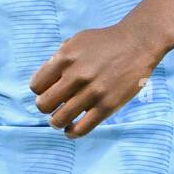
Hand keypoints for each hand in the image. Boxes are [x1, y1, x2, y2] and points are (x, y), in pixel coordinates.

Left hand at [29, 21, 159, 138]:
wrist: (137, 43)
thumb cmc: (104, 42)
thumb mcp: (76, 41)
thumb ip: (58, 59)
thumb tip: (44, 81)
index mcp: (65, 58)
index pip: (36, 86)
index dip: (40, 91)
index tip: (48, 91)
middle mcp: (76, 75)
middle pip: (44, 105)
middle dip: (45, 107)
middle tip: (53, 106)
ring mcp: (92, 92)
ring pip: (59, 120)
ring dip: (56, 122)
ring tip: (60, 120)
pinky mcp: (107, 106)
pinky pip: (82, 128)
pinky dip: (72, 133)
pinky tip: (71, 129)